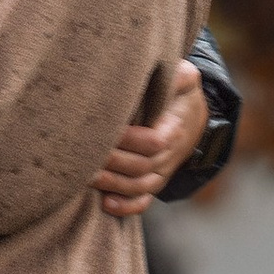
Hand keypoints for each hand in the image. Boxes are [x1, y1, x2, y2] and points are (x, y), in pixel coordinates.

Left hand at [94, 58, 209, 217]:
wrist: (191, 118)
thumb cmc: (180, 94)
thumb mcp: (185, 80)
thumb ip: (179, 75)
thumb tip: (169, 66)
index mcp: (174, 130)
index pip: (154, 141)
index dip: (130, 139)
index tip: (106, 130)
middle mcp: (169, 155)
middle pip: (141, 167)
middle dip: (113, 163)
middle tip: (83, 155)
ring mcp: (161, 172)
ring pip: (139, 186)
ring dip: (113, 185)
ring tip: (86, 178)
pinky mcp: (153, 182)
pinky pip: (144, 201)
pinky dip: (127, 206)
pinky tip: (106, 205)